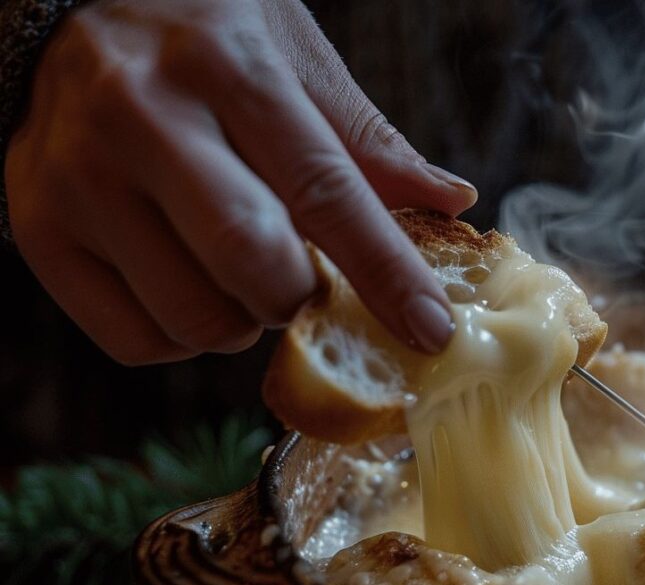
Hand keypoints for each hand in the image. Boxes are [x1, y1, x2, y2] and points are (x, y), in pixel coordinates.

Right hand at [6, 0, 475, 364]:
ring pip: (194, 316)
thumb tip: (452, 203)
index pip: (324, 190)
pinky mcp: (37, 228)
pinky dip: (184, 337)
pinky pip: (137, 341)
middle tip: (304, 279)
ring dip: (244, 322)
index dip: (386, 273)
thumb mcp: (292, 58)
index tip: (430, 331)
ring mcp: (75, 175)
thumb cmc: (202, 40)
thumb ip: (367, 141)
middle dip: (302, 297)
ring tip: (240, 272)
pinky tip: (189, 283)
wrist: (67, 13)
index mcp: (225, 66)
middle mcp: (139, 115)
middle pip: (251, 261)